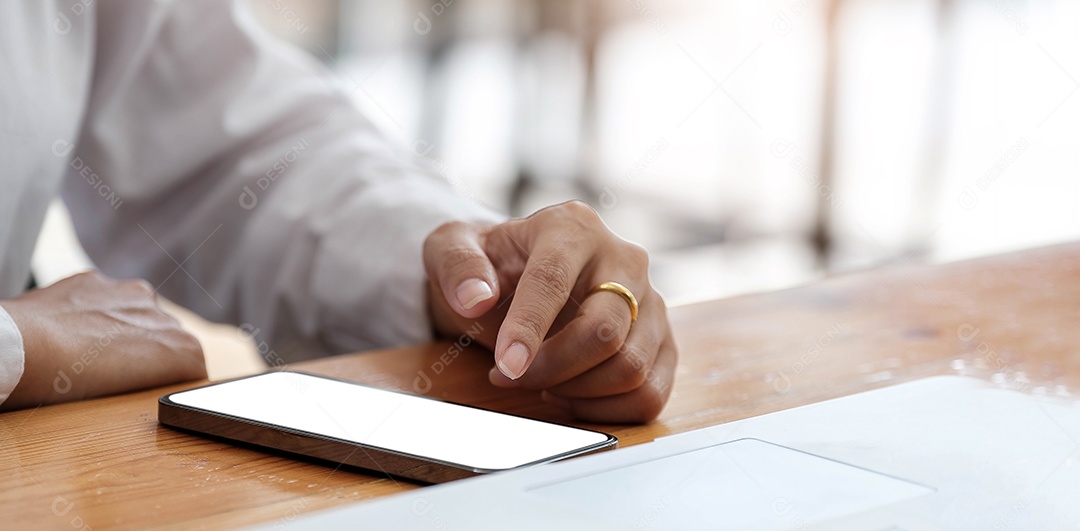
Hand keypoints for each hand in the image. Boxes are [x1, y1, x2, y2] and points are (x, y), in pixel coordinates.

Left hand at [0, 271, 205, 409]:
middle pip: (166, 335)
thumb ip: (153, 371)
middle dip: (146, 349)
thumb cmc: (66, 383)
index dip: (170, 376)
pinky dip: (94, 312)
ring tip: (89, 351)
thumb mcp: (127, 391)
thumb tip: (156, 366)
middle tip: (114, 373)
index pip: (192, 364)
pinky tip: (71, 331)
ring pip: (137, 312)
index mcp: (182, 347)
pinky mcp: (96, 280)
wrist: (17, 349)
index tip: (149, 385)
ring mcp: (129, 293)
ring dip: (122, 328)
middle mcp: (164, 314)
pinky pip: (105, 298)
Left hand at [424, 201, 675, 422]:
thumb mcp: (453, 250)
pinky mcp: (662, 342)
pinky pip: (650, 394)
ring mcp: (651, 302)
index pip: (554, 280)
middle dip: (552, 370)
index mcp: (572, 227)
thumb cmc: (490, 265)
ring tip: (541, 381)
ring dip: (576, 392)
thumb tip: (474, 297)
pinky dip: (606, 410)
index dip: (528, 329)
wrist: (520, 278)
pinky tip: (572, 396)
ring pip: (631, 368)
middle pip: (604, 331)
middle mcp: (623, 259)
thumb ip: (457, 265)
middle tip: (511, 376)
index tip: (506, 366)